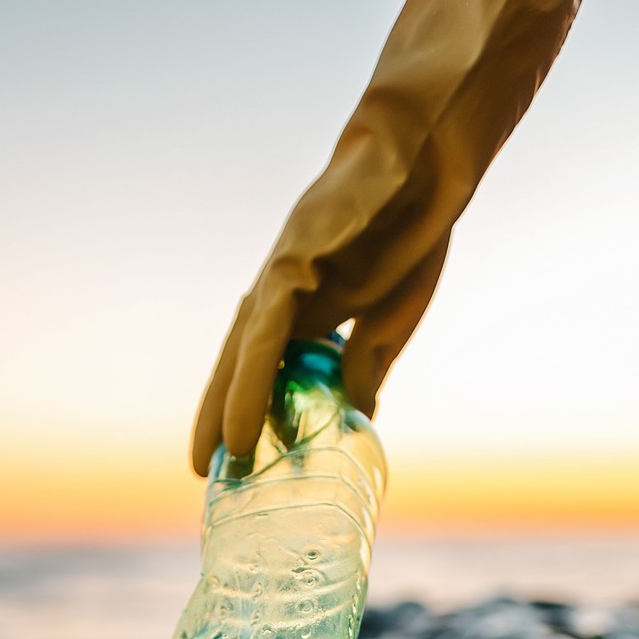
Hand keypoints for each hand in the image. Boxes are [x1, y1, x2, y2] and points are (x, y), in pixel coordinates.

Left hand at [188, 0, 580, 475]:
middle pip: (242, 365)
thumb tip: (354, 416)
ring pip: (242, 355)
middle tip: (208, 475)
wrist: (429, 163)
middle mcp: (284, 293)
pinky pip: (261, 338)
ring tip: (213, 464)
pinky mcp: (290, 264)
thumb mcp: (390, 319)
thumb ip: (365, 368)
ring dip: (224, 410)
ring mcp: (282, 276)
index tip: (245, 459)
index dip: (255, 410)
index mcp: (310, 305)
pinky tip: (236, 427)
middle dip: (223, 417)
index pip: (270, 368)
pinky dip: (247, 385)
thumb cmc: (411, 229)